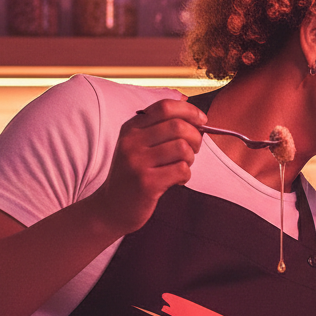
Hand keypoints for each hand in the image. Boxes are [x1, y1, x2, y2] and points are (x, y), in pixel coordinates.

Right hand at [89, 97, 206, 234]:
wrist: (112, 207)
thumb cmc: (133, 175)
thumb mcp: (138, 146)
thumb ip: (160, 130)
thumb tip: (195, 117)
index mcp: (131, 128)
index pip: (165, 107)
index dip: (189, 111)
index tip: (202, 120)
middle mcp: (132, 142)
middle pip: (178, 126)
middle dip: (195, 137)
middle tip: (194, 150)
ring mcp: (138, 162)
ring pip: (182, 148)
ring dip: (190, 158)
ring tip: (182, 166)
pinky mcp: (147, 182)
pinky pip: (181, 170)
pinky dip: (185, 175)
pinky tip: (176, 180)